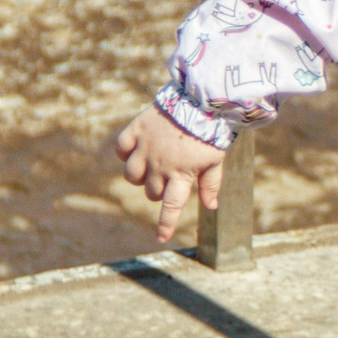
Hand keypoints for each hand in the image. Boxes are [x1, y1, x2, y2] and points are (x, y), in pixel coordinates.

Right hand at [113, 106, 228, 243]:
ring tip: (151, 166)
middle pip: (150, 192)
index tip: (161, 237)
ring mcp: (146, 148)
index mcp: (182, 174)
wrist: (200, 99)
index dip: (166, 223)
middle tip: (168, 178)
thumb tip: (210, 206)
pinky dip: (125, 153)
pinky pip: (121, 149)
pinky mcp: (137, 130)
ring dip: (139, 176)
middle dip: (158, 191)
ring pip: (131, 175)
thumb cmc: (211, 131)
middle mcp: (160, 165)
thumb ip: (211, 184)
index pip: (171, 206)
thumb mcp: (216, 160)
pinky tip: (136, 149)